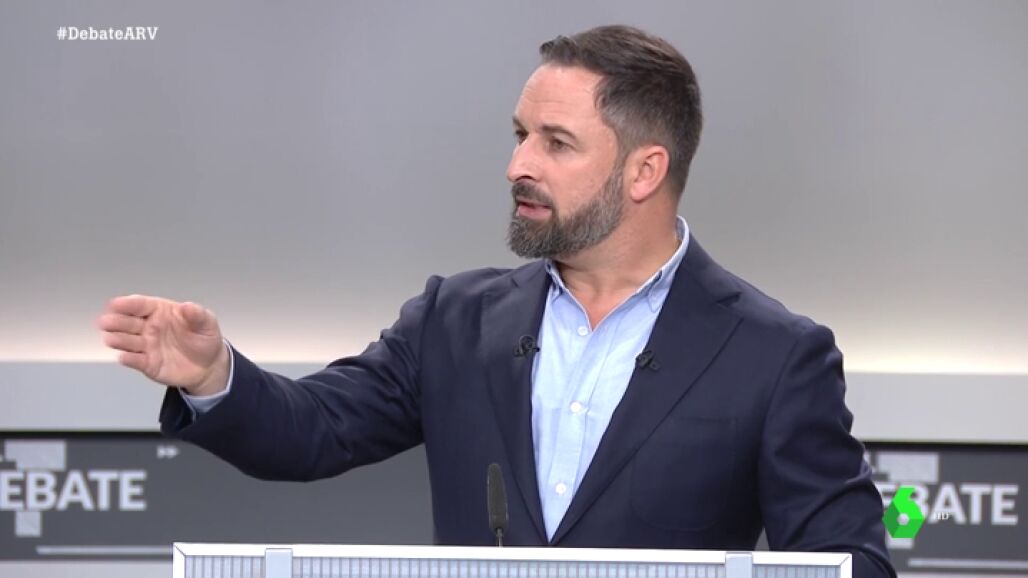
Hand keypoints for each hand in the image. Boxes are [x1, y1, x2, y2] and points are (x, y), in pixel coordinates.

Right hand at [97, 295, 230, 395]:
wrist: (209, 366)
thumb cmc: (204, 339)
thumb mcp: (207, 324)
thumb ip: (198, 315)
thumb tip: (188, 306)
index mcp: (161, 312)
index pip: (141, 305)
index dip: (128, 304)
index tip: (115, 303)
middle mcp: (149, 327)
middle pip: (129, 322)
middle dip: (116, 321)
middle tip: (106, 321)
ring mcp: (147, 346)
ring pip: (128, 341)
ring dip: (118, 339)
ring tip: (110, 338)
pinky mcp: (148, 364)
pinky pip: (135, 360)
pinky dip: (129, 359)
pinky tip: (123, 357)